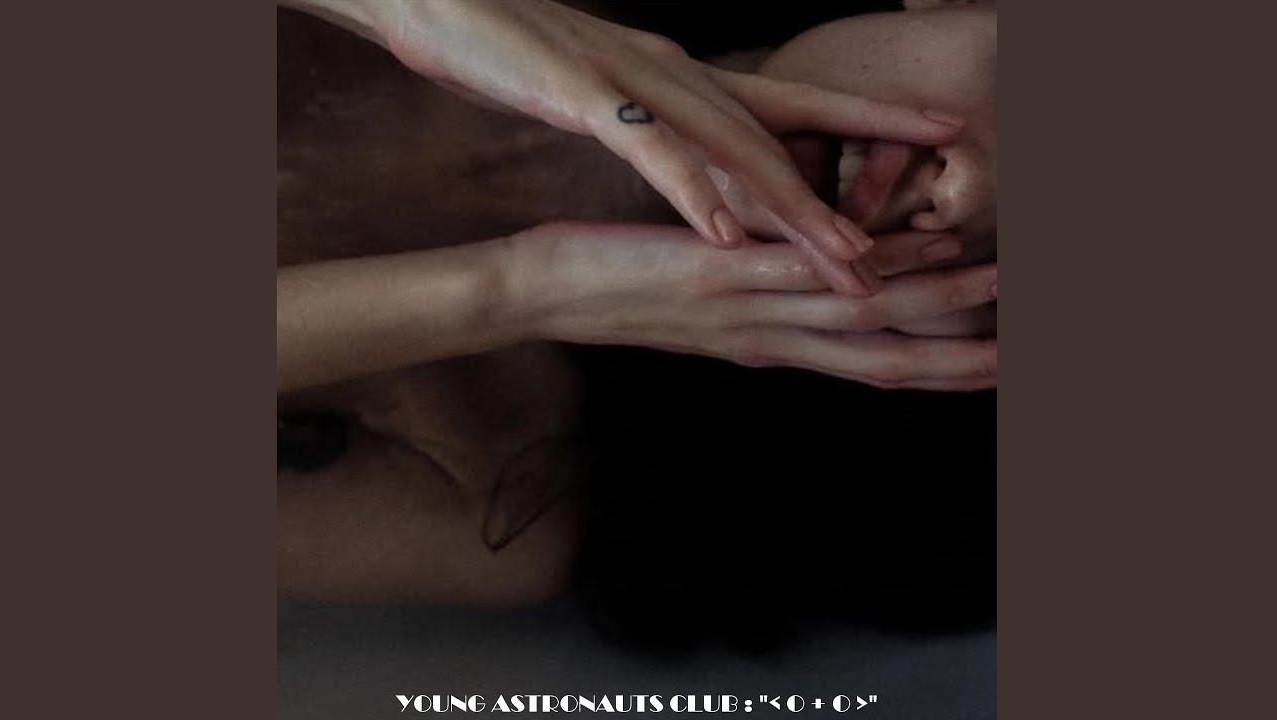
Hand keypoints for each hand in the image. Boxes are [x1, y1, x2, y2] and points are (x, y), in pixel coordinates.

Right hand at [348, 0, 962, 295]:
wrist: (452, 3)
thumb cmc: (537, 57)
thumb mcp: (627, 92)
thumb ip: (679, 122)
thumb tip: (721, 160)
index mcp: (694, 80)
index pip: (802, 107)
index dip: (876, 121)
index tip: (945, 136)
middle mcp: (683, 77)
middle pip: (782, 144)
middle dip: (853, 195)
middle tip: (931, 235)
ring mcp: (638, 83)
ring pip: (731, 149)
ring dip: (794, 207)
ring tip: (850, 258)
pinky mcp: (584, 92)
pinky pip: (647, 148)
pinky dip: (689, 191)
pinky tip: (726, 235)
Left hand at [505, 223, 995, 390]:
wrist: (544, 297)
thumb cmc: (618, 293)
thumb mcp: (703, 306)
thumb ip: (760, 302)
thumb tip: (802, 296)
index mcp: (768, 343)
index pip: (867, 363)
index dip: (934, 365)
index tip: (992, 363)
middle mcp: (768, 338)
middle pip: (882, 357)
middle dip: (956, 357)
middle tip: (1023, 354)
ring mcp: (746, 312)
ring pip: (858, 318)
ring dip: (933, 304)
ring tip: (998, 286)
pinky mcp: (716, 278)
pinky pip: (801, 274)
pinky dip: (863, 264)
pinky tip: (911, 246)